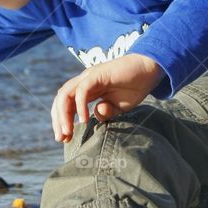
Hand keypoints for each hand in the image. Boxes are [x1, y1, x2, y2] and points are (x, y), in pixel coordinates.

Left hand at [50, 53, 164, 141]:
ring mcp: (89, 77)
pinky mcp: (97, 74)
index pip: (66, 105)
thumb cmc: (134, 86)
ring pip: (66, 94)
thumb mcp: (118, 106)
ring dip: (64, 114)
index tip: (64, 139)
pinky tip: (84, 120)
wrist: (149, 69)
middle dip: (58, 120)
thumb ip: (106, 112)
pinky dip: (80, 105)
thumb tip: (94, 117)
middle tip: (61, 139)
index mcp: (85, 89)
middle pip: (61, 100)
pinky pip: (83, 90)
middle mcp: (83, 82)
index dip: (62, 121)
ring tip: (68, 132)